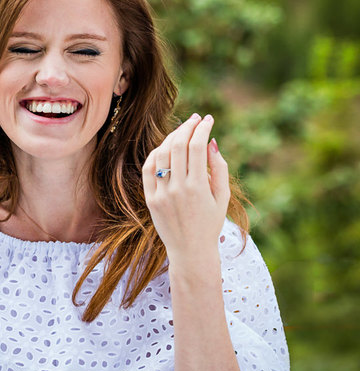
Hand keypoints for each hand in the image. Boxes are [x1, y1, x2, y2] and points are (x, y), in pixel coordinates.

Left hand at [141, 113, 230, 264]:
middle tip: (195, 119)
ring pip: (161, 154)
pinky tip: (165, 147)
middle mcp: (178, 188)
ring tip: (182, 130)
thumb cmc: (211, 223)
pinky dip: (156, 154)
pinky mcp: (150, 198)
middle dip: (187, 127)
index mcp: (199, 187)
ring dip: (171, 138)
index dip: (202, 129)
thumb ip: (219, 169)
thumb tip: (211, 142)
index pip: (197, 147)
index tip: (208, 120)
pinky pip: (148, 169)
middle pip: (178, 146)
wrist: (190, 251)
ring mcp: (161, 193)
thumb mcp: (222, 198)